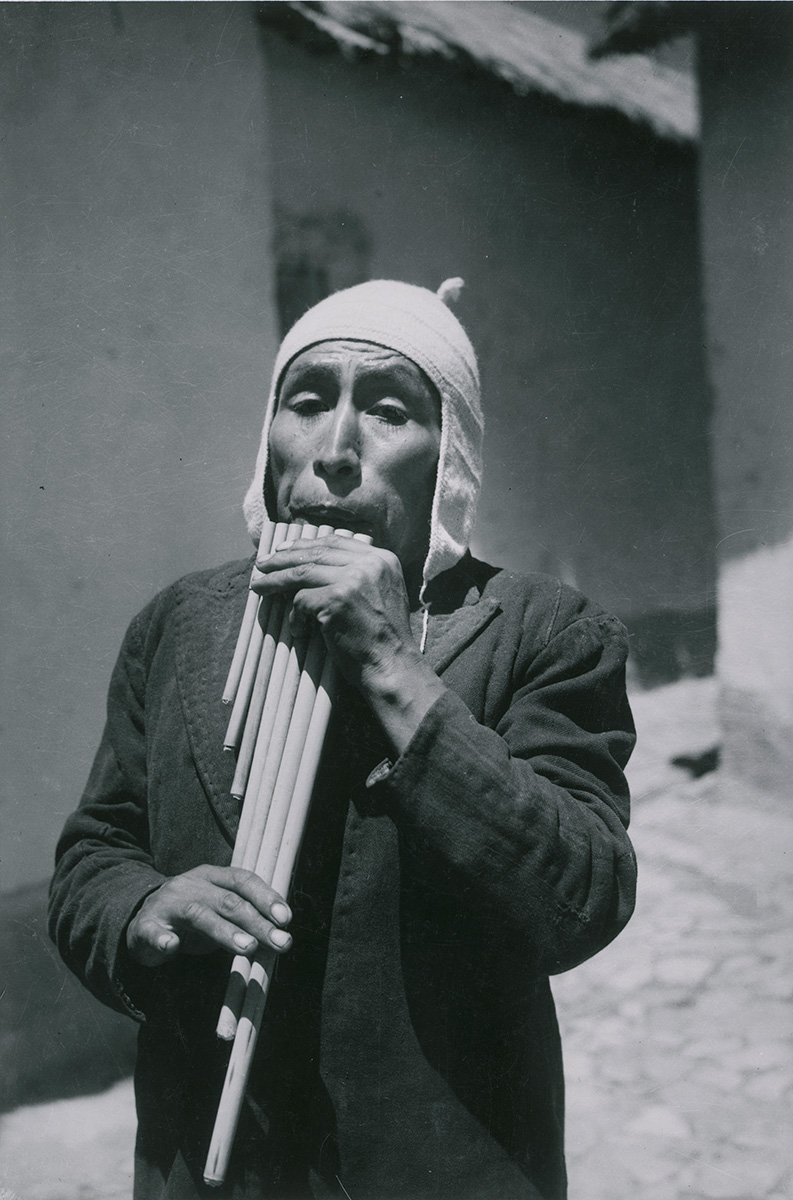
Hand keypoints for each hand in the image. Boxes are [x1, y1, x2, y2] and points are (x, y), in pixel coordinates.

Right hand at [126, 864, 291, 966]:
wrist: (142, 920)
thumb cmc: (192, 917)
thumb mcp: (220, 912)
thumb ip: (246, 919)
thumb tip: (281, 935)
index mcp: (212, 877)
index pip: (243, 880)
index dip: (266, 897)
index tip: (286, 919)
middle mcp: (192, 885)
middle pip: (228, 901)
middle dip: (257, 922)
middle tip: (279, 943)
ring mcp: (168, 904)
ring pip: (198, 914)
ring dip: (224, 931)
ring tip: (247, 947)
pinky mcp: (145, 926)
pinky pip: (153, 932)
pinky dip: (162, 939)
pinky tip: (171, 947)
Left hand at [252, 534, 446, 753]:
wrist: (392, 667)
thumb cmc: (382, 639)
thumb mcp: (381, 594)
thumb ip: (359, 575)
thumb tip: (314, 563)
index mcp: (382, 559)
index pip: (336, 541)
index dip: (306, 544)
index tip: (284, 549)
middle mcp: (370, 564)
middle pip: (316, 553)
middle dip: (283, 558)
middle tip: (262, 564)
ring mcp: (353, 580)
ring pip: (302, 573)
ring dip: (275, 581)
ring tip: (258, 586)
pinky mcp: (336, 600)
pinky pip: (301, 602)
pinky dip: (295, 617)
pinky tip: (299, 630)